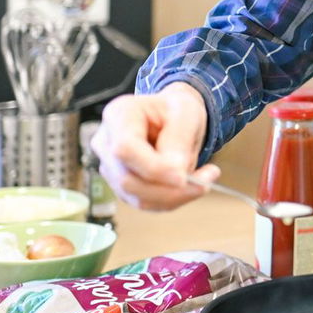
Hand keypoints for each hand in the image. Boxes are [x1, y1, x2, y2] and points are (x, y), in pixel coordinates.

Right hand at [92, 82, 217, 210]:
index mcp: (119, 115)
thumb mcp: (186, 113)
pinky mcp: (122, 186)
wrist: (173, 118)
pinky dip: (172, 200)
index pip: (125, 149)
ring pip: (137, 197)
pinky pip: (145, 203)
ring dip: (174, 196)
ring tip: (204, 179)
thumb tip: (175, 172)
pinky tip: (191, 185)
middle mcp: (106, 143)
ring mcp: (111, 167)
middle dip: (169, 188)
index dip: (152, 168)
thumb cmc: (176, 110)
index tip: (182, 177)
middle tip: (206, 181)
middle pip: (128, 179)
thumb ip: (178, 140)